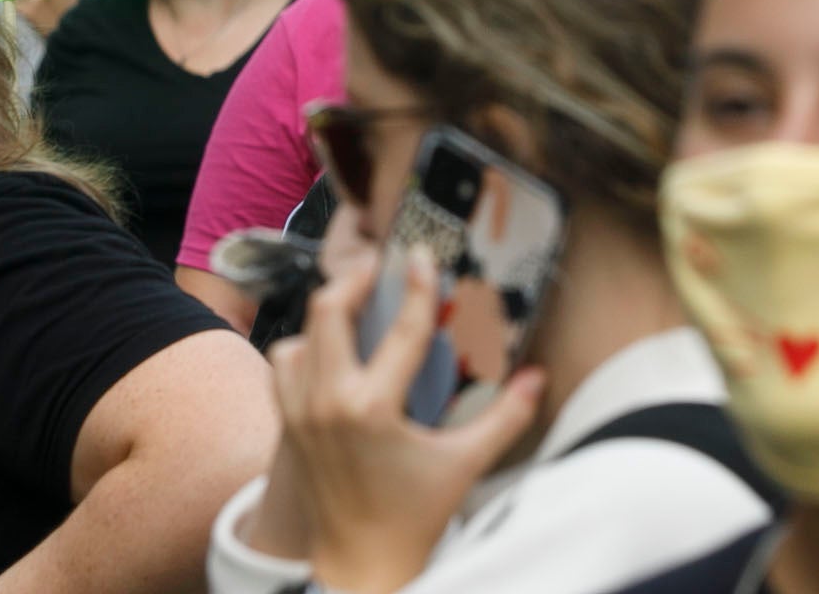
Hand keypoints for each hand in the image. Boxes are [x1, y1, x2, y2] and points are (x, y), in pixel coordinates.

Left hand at [265, 247, 546, 593]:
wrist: (358, 565)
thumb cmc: (410, 518)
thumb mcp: (464, 465)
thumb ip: (504, 417)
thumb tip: (537, 379)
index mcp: (372, 408)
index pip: (400, 328)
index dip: (416, 286)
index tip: (423, 256)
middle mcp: (327, 403)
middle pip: (328, 310)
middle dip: (355, 279)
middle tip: (381, 267)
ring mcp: (299, 413)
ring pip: (299, 335)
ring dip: (325, 315)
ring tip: (355, 304)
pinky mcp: (288, 426)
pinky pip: (282, 367)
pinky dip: (302, 349)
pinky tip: (329, 349)